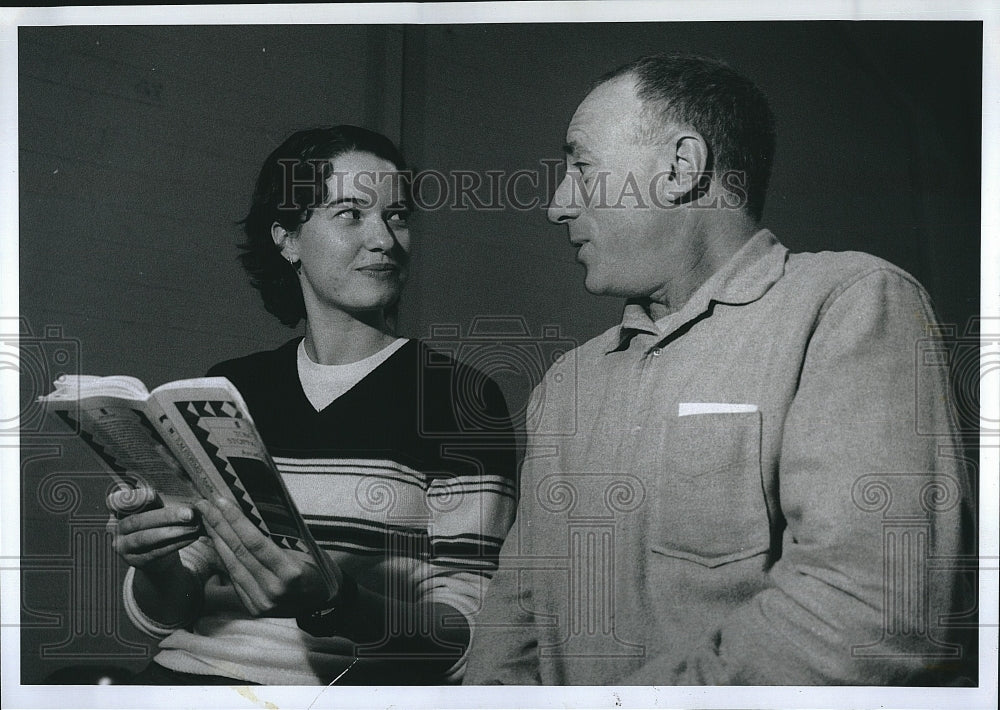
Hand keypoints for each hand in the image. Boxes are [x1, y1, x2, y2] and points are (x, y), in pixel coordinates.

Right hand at [106, 485, 200, 573]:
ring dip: (173, 532)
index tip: (153, 495)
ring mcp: (124, 546)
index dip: (133, 499)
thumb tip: (186, 497)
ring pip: (146, 538)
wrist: (158, 552)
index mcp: (119, 509)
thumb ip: (161, 501)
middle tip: (189, 514)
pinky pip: (156, 552)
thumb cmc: (158, 522)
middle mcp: (117, 528)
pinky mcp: (135, 561)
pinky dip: (175, 544)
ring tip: (193, 527)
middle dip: (166, 516)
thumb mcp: (156, 508)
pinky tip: (191, 538)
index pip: (116, 502)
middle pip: (138, 521)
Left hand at [194, 496, 333, 616]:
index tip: (221, 502)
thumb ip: (277, 537)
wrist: (325, 601)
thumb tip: (247, 514)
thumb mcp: (306, 547)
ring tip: (206, 519)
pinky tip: (216, 542)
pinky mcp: (254, 608)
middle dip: (219, 526)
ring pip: (232, 566)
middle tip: (205, 505)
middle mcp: (273, 590)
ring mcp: (262, 602)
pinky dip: (224, 559)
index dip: (235, 521)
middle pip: (239, 552)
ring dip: (216, 540)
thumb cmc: (319, 567)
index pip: (255, 542)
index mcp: (290, 572)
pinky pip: (235, 579)